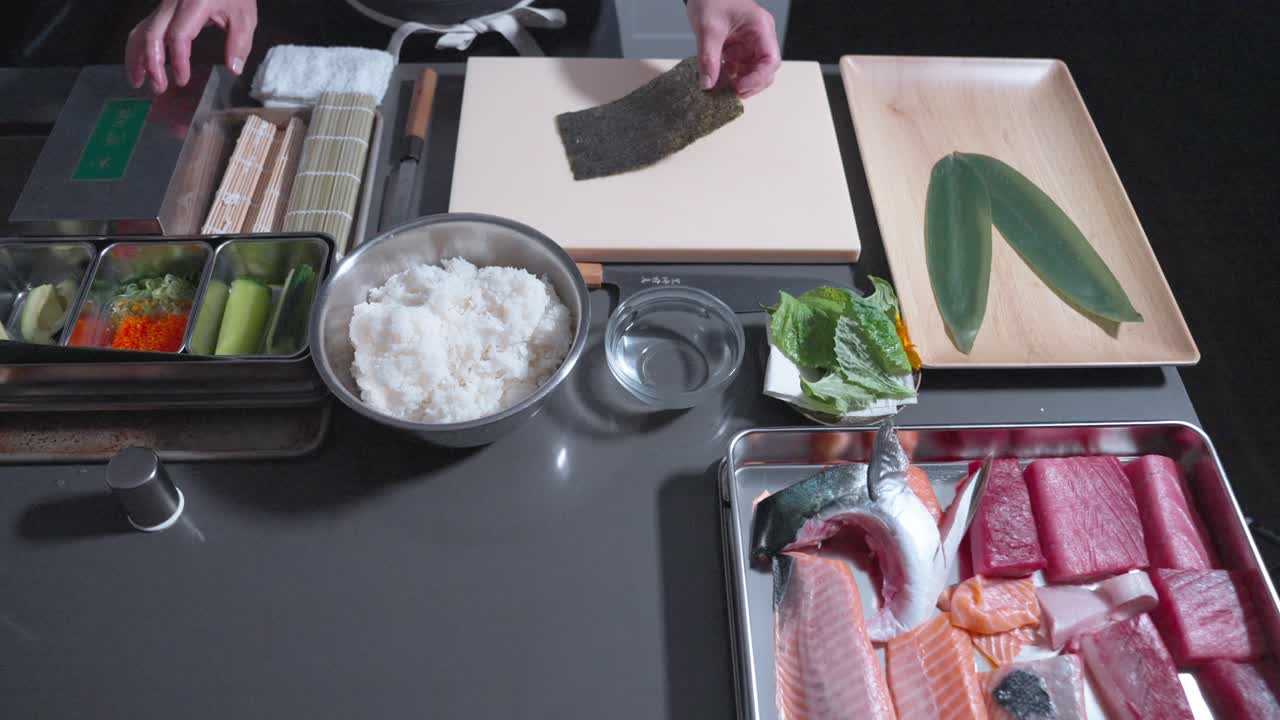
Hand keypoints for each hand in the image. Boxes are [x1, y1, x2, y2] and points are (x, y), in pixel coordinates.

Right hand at [126, 0, 257, 93]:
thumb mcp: (244, 16)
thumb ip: (239, 43)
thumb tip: (233, 69)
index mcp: (194, 4)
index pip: (179, 35)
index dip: (178, 60)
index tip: (182, 79)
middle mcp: (173, 3)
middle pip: (152, 34)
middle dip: (152, 64)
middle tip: (158, 88)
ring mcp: (165, 5)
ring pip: (141, 31)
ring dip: (137, 57)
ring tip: (138, 81)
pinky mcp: (163, 9)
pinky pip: (145, 28)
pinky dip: (139, 48)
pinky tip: (141, 65)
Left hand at [686, 0, 780, 97]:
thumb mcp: (707, 28)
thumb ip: (708, 58)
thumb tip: (708, 84)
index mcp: (761, 28)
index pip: (770, 60)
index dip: (758, 78)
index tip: (740, 88)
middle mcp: (760, 37)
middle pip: (765, 69)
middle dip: (750, 84)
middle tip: (731, 94)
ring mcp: (750, 43)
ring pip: (753, 71)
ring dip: (739, 82)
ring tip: (721, 90)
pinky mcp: (739, 48)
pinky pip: (740, 68)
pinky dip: (730, 77)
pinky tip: (717, 80)